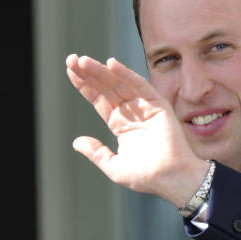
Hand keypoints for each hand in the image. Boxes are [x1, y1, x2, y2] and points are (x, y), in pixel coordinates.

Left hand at [65, 54, 208, 205]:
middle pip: (105, 87)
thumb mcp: (114, 166)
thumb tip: (77, 142)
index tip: (69, 70)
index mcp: (120, 123)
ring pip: (119, 83)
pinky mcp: (157, 104)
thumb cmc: (146, 176)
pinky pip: (139, 85)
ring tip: (83, 61)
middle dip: (88, 73)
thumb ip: (96, 152)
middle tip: (71, 60)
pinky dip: (126, 74)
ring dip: (101, 71)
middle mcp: (130, 111)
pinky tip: (111, 64)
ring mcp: (144, 106)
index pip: (98, 99)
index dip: (84, 85)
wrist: (171, 179)